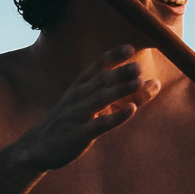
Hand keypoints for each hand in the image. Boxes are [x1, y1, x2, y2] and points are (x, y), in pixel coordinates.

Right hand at [19, 46, 159, 170]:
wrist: (40, 146)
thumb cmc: (72, 120)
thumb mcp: (91, 102)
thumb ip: (121, 93)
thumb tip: (154, 83)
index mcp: (80, 86)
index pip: (97, 66)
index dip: (112, 56)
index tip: (130, 47)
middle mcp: (78, 96)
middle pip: (101, 81)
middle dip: (120, 73)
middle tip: (139, 66)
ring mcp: (77, 114)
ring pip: (100, 99)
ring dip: (120, 90)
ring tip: (139, 82)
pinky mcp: (79, 134)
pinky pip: (99, 124)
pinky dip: (116, 116)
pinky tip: (131, 110)